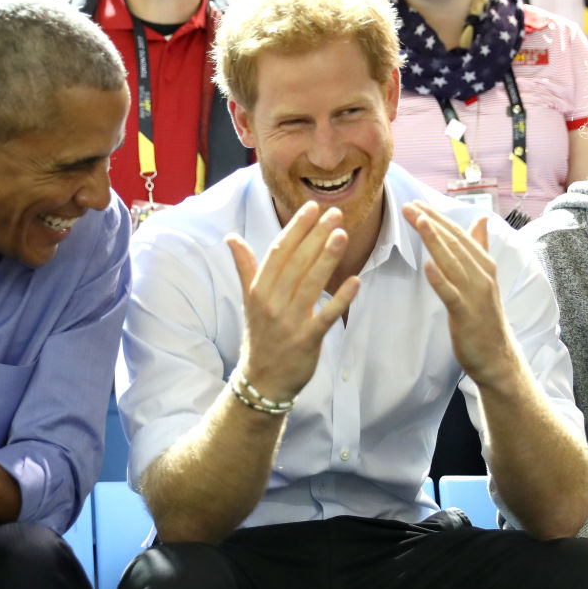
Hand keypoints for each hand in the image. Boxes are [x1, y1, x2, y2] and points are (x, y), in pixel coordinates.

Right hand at [227, 201, 359, 403]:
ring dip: (327, 258)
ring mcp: (289, 322)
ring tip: (343, 234)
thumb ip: (245, 267)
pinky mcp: (307, 341)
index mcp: (258, 290)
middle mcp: (271, 303)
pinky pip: (326, 317)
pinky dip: (340, 299)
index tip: (312, 209)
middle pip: (295, 263)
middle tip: (334, 213)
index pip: (278, 252)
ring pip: (310, 284)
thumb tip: (231, 237)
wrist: (262, 379)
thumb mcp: (249, 300)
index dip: (295, 229)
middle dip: (315, 236)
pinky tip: (356, 281)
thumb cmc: (260, 334)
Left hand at [402, 202, 517, 386]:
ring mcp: (475, 294)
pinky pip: (451, 294)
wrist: (496, 356)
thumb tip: (481, 219)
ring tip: (419, 222)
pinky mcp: (466, 314)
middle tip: (409, 205)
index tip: (416, 203)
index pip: (459, 236)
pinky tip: (427, 265)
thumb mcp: (483, 279)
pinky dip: (440, 279)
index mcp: (484, 266)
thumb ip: (479, 249)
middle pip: (454, 244)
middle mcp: (482, 276)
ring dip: (435, 241)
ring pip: (452, 263)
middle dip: (431, 223)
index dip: (438, 218)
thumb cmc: (484, 317)